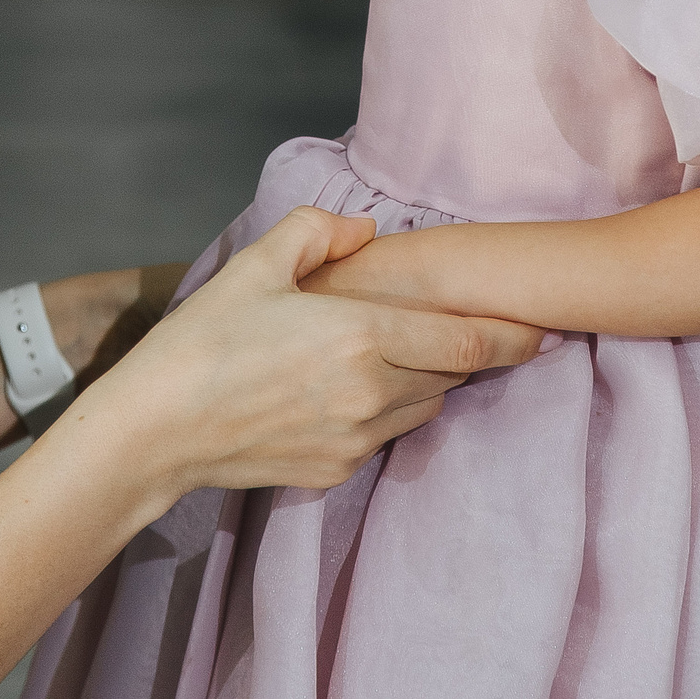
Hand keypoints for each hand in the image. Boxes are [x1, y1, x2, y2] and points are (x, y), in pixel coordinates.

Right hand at [68, 207, 545, 498]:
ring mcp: (357, 438)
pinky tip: (363, 388)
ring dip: (433, 380)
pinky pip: (387, 435)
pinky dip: (390, 409)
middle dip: (479, 353)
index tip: (545, 325)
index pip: (471, 340)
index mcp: (362, 336)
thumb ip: (318, 231)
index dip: (516, 334)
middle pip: (458, 374)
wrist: (154, 432)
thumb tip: (364, 228)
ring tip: (419, 353)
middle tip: (495, 331)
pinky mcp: (337, 470)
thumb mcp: (256, 265)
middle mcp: (372, 393)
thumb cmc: (201, 342)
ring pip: (427, 407)